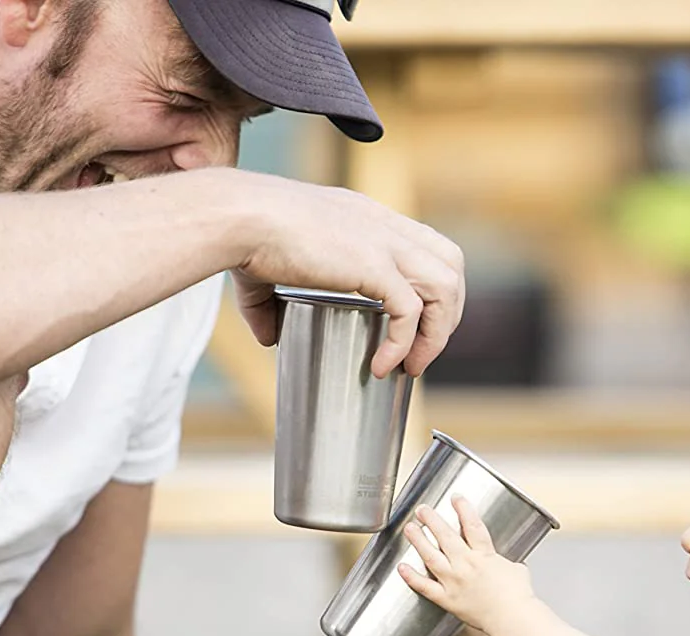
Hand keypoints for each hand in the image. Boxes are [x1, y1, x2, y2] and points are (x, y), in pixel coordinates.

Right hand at [225, 172, 464, 378]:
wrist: (237, 217)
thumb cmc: (243, 236)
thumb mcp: (264, 272)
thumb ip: (267, 305)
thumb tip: (268, 337)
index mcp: (366, 218)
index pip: (426, 246)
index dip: (430, 288)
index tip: (413, 326)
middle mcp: (383, 225)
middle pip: (452, 263)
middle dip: (447, 312)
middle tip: (420, 352)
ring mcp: (383, 242)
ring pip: (446, 286)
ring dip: (436, 333)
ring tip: (411, 366)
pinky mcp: (373, 264)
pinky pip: (410, 311)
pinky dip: (403, 344)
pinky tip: (381, 364)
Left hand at [398, 497, 536, 632]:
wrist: (513, 619)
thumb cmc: (519, 597)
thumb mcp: (517, 571)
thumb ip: (507, 563)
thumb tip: (512, 565)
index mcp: (485, 555)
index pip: (472, 525)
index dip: (463, 509)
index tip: (455, 498)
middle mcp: (466, 565)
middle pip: (446, 536)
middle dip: (432, 520)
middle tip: (422, 510)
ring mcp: (454, 582)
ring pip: (431, 557)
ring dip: (419, 541)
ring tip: (410, 529)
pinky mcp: (447, 599)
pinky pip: (425, 587)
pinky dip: (412, 577)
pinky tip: (402, 567)